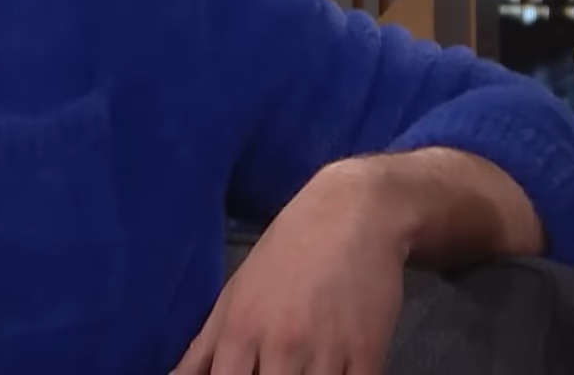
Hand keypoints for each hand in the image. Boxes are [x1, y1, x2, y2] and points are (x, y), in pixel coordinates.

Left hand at [174, 167, 405, 374]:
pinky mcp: (370, 353)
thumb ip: (203, 349)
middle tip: (272, 374)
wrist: (353, 214)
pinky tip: (333, 371)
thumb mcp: (234, 294)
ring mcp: (328, 352)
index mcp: (242, 330)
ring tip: (299, 370)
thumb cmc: (285, 253)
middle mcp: (282, 345)